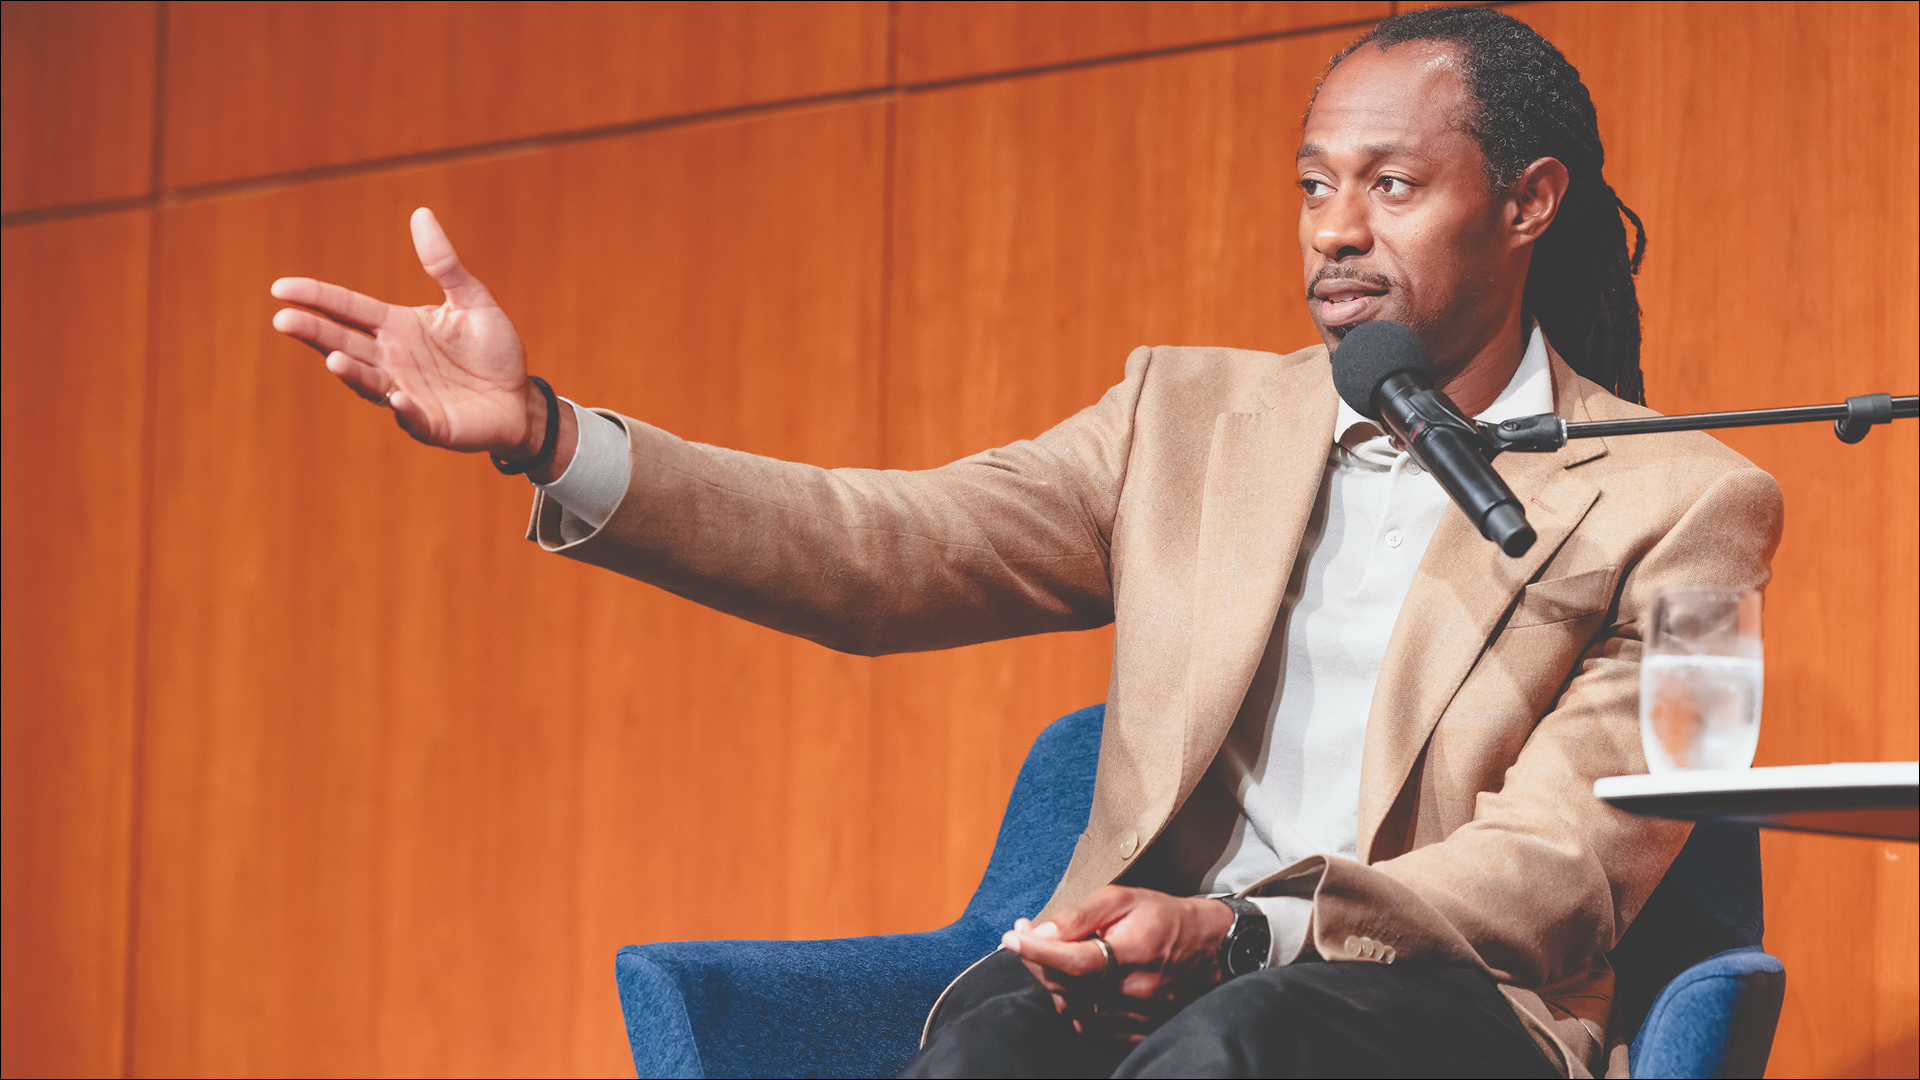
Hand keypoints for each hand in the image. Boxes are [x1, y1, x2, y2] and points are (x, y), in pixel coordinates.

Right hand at [270, 208, 570, 473]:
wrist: (520, 398)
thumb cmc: (493, 350)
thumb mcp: (472, 300)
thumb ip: (445, 264)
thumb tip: (421, 213)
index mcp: (398, 326)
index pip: (348, 308)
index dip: (316, 297)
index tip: (281, 288)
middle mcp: (393, 359)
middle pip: (344, 342)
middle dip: (314, 333)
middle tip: (284, 320)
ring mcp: (407, 393)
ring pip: (368, 381)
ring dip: (352, 372)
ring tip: (335, 359)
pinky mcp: (431, 424)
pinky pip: (413, 417)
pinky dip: (404, 409)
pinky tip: (397, 397)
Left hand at [1000, 886, 1232, 1042]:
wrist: (1208, 947)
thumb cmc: (1161, 916)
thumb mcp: (1122, 898)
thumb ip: (1080, 916)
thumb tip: (1041, 933)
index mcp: (1134, 951)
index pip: (1075, 960)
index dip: (1038, 952)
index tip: (1011, 938)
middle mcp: (1136, 990)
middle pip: (1068, 986)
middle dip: (1037, 960)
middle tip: (1025, 936)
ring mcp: (1138, 1016)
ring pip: (1074, 1007)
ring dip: (1053, 982)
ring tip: (1050, 955)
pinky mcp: (1138, 1030)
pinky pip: (1090, 1025)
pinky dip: (1073, 1003)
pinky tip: (1072, 981)